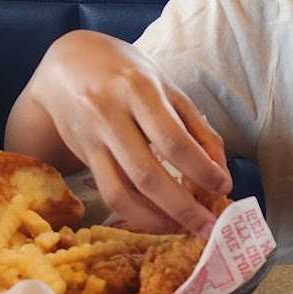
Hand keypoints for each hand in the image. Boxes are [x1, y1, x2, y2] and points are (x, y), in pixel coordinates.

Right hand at [13, 31, 230, 234]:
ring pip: (123, 193)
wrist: (68, 64)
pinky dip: (137, 215)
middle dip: (183, 208)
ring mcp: (92, 140)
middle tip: (210, 227)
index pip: (173, 141)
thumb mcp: (166, 86)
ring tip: (186, 229)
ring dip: (158, 220)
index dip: (202, 171)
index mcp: (138, 90)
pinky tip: (160, 221)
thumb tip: (221, 172)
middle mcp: (110, 115)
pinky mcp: (84, 157)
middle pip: (147, 175)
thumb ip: (197, 127)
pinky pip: (110, 194)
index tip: (224, 188)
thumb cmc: (126, 73)